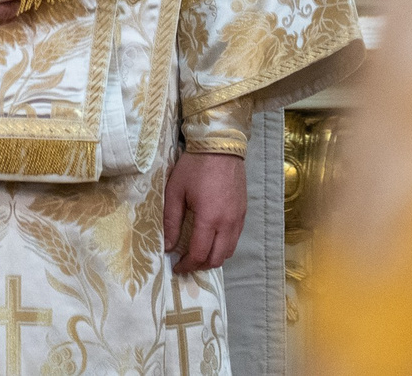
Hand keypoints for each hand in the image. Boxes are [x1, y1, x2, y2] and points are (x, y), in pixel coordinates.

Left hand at [163, 151, 245, 271]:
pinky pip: (235, 239)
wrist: (220, 146)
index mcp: (209, 218)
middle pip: (217, 258)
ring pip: (229, 251)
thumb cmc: (194, 166)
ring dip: (214, 258)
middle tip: (186, 263)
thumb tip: (168, 246)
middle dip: (200, 266)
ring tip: (198, 253)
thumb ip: (171, 221)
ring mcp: (238, 218)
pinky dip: (224, 246)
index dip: (186, 265)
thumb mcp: (175, 191)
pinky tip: (212, 239)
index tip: (176, 266)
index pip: (199, 254)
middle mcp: (227, 223)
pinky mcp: (243, 212)